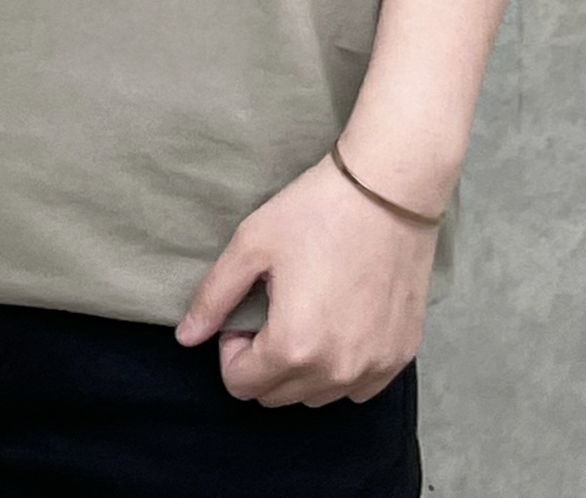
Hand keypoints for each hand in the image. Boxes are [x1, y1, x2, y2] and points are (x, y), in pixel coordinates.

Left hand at [172, 154, 436, 406]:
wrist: (388, 189)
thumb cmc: (316, 210)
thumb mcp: (251, 244)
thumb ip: (214, 297)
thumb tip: (186, 338)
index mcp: (293, 348)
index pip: (240, 385)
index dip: (233, 347)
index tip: (250, 307)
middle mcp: (335, 372)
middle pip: (277, 396)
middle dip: (264, 360)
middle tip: (276, 306)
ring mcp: (373, 368)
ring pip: (317, 395)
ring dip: (303, 367)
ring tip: (310, 310)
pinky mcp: (399, 357)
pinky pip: (358, 387)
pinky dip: (342, 367)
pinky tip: (342, 320)